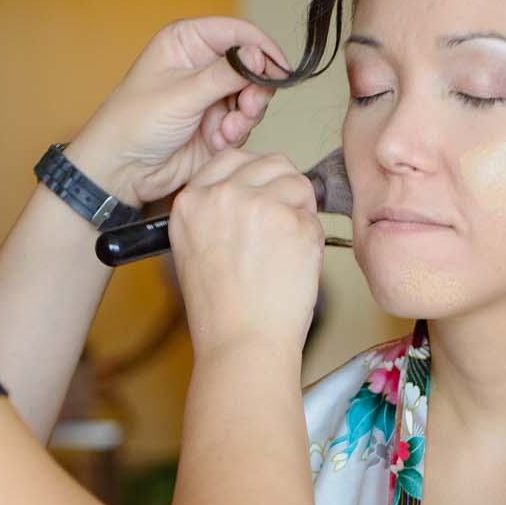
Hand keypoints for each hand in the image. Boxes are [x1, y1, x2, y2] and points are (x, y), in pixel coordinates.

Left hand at [65, 18, 290, 207]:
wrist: (122, 170)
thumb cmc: (134, 123)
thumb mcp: (182, 93)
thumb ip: (225, 74)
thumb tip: (259, 56)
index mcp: (188, 42)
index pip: (238, 33)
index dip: (262, 48)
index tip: (279, 69)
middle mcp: (202, 65)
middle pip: (251, 66)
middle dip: (255, 89)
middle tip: (248, 108)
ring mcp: (211, 96)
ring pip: (252, 97)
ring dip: (245, 116)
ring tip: (226, 132)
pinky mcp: (217, 124)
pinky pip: (244, 123)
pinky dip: (236, 134)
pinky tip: (217, 142)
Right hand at [167, 147, 323, 356]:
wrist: (242, 345)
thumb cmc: (222, 311)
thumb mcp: (195, 249)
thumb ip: (216, 211)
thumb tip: (253, 187)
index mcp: (190, 201)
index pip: (233, 159)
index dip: (256, 180)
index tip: (262, 203)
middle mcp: (222, 195)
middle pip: (271, 164)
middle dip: (283, 192)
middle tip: (279, 232)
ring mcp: (259, 205)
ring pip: (298, 183)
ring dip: (300, 213)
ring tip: (284, 252)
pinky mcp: (293, 222)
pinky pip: (315, 217)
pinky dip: (312, 242)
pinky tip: (292, 269)